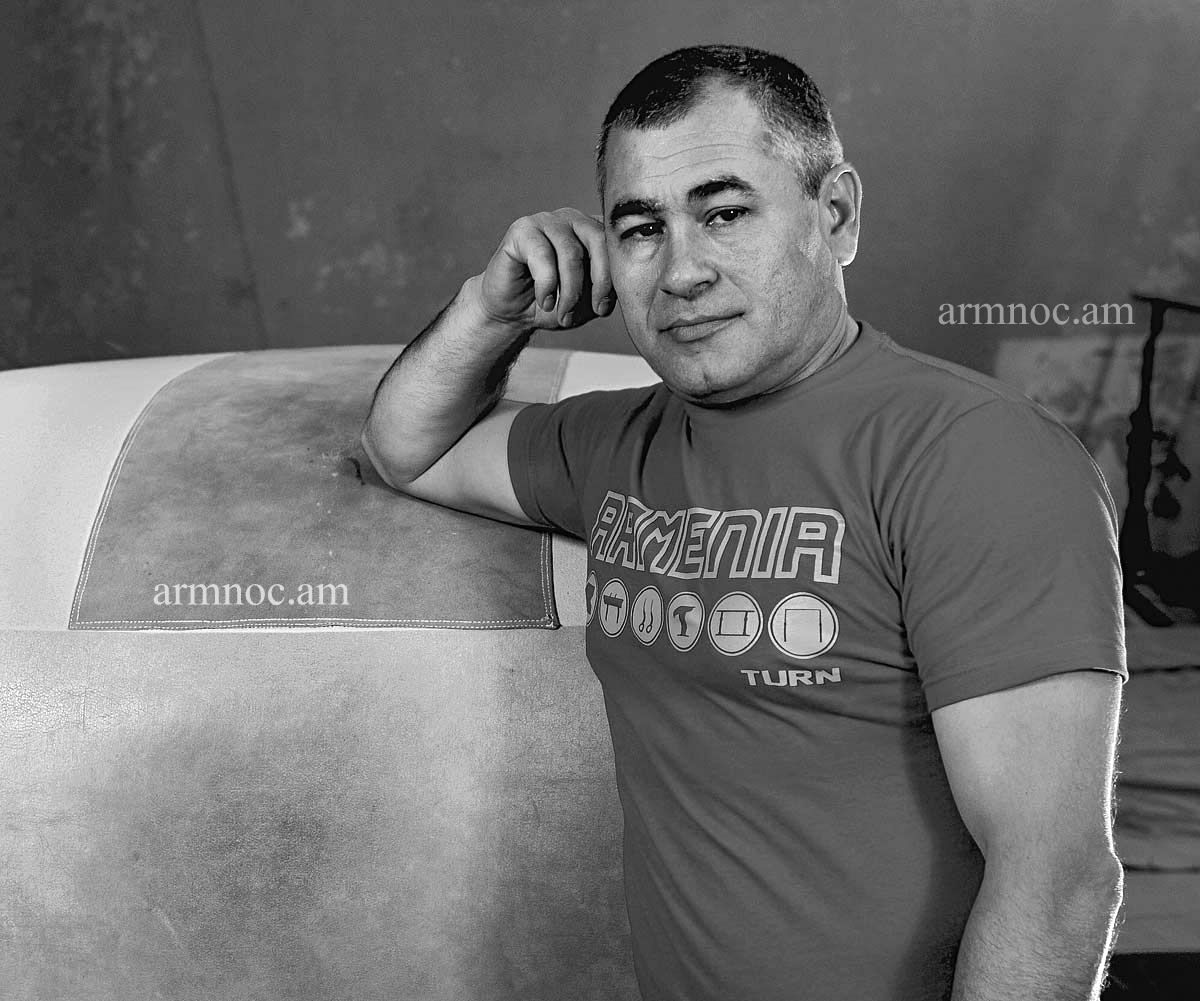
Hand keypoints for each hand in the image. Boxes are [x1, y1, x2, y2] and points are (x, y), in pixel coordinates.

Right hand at [476, 208, 616, 330]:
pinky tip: (545, 302)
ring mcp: (546, 221)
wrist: (513, 314)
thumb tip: (630, 284)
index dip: (615, 277)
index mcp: (595, 231)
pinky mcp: (521, 230)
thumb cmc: (554, 305)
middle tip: (594, 311)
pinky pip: (542, 255)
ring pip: (571, 252)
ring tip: (564, 315)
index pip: (616, 243)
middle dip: (599, 281)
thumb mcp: (590, 301)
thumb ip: (611, 289)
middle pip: (598, 240)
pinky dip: (547, 285)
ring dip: (571, 291)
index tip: (604, 309)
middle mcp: (573, 220)